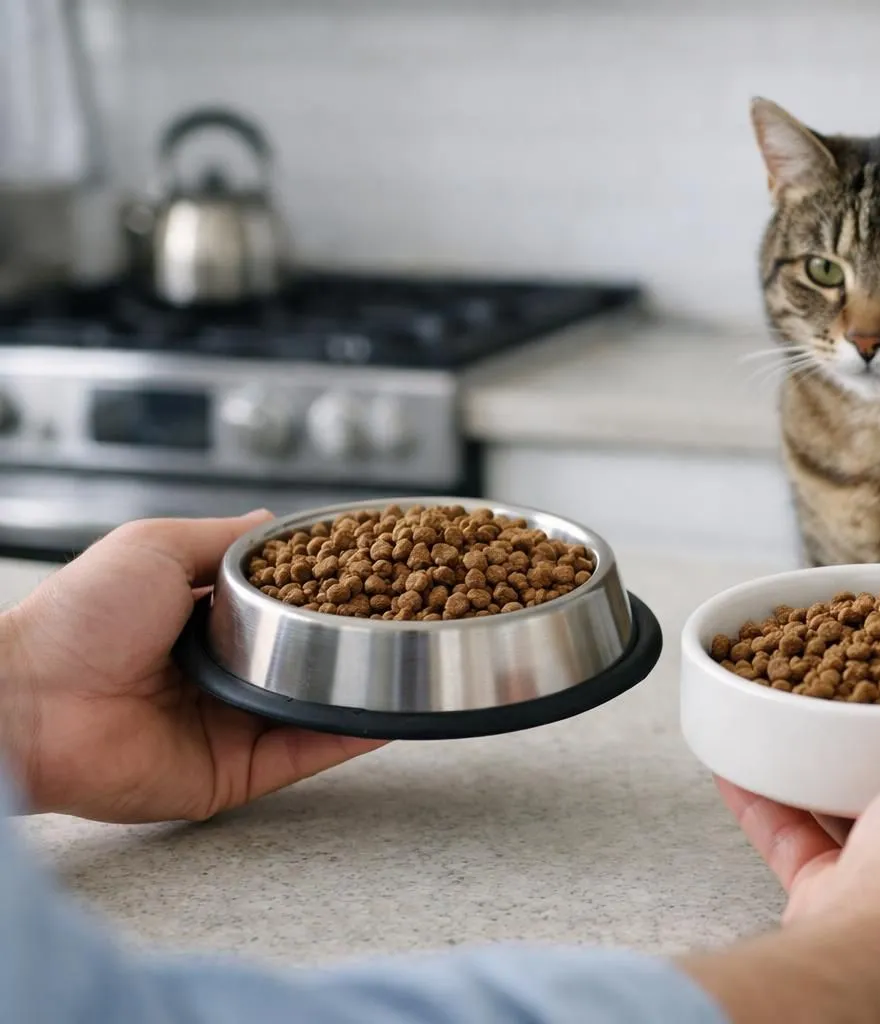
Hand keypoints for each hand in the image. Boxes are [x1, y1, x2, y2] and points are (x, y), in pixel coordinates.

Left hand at [0, 513, 384, 822]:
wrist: (29, 701)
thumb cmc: (76, 620)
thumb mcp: (152, 546)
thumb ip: (221, 539)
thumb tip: (272, 523)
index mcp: (199, 621)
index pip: (281, 607)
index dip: (328, 591)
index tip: (377, 574)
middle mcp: (220, 674)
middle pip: (305, 659)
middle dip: (352, 641)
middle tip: (409, 618)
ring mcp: (230, 725)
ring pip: (313, 709)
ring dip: (359, 690)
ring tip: (407, 665)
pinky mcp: (234, 773)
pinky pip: (303, 754)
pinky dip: (346, 738)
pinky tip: (384, 716)